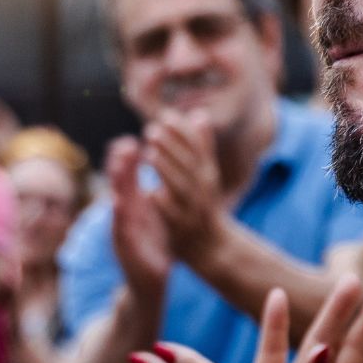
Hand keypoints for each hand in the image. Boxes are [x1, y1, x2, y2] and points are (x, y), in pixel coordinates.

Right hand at [107, 135, 170, 304]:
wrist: (150, 282)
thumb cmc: (155, 245)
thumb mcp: (159, 214)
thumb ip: (160, 190)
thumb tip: (167, 165)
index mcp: (135, 203)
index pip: (129, 174)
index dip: (130, 156)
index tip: (136, 135)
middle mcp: (125, 213)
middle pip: (119, 182)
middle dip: (120, 163)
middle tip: (126, 143)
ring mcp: (122, 228)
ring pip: (116, 200)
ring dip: (116, 183)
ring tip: (120, 165)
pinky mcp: (123, 246)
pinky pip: (119, 227)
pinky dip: (118, 214)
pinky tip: (118, 202)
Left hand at [145, 109, 228, 263]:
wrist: (213, 248)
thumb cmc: (206, 206)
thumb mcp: (208, 174)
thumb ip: (202, 145)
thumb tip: (200, 114)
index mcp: (206, 174)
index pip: (196, 149)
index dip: (182, 133)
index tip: (166, 116)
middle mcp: (201, 190)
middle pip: (187, 166)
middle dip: (171, 148)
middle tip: (152, 130)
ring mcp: (191, 210)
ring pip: (179, 189)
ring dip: (165, 171)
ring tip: (149, 154)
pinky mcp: (180, 230)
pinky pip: (171, 217)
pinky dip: (162, 205)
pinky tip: (148, 193)